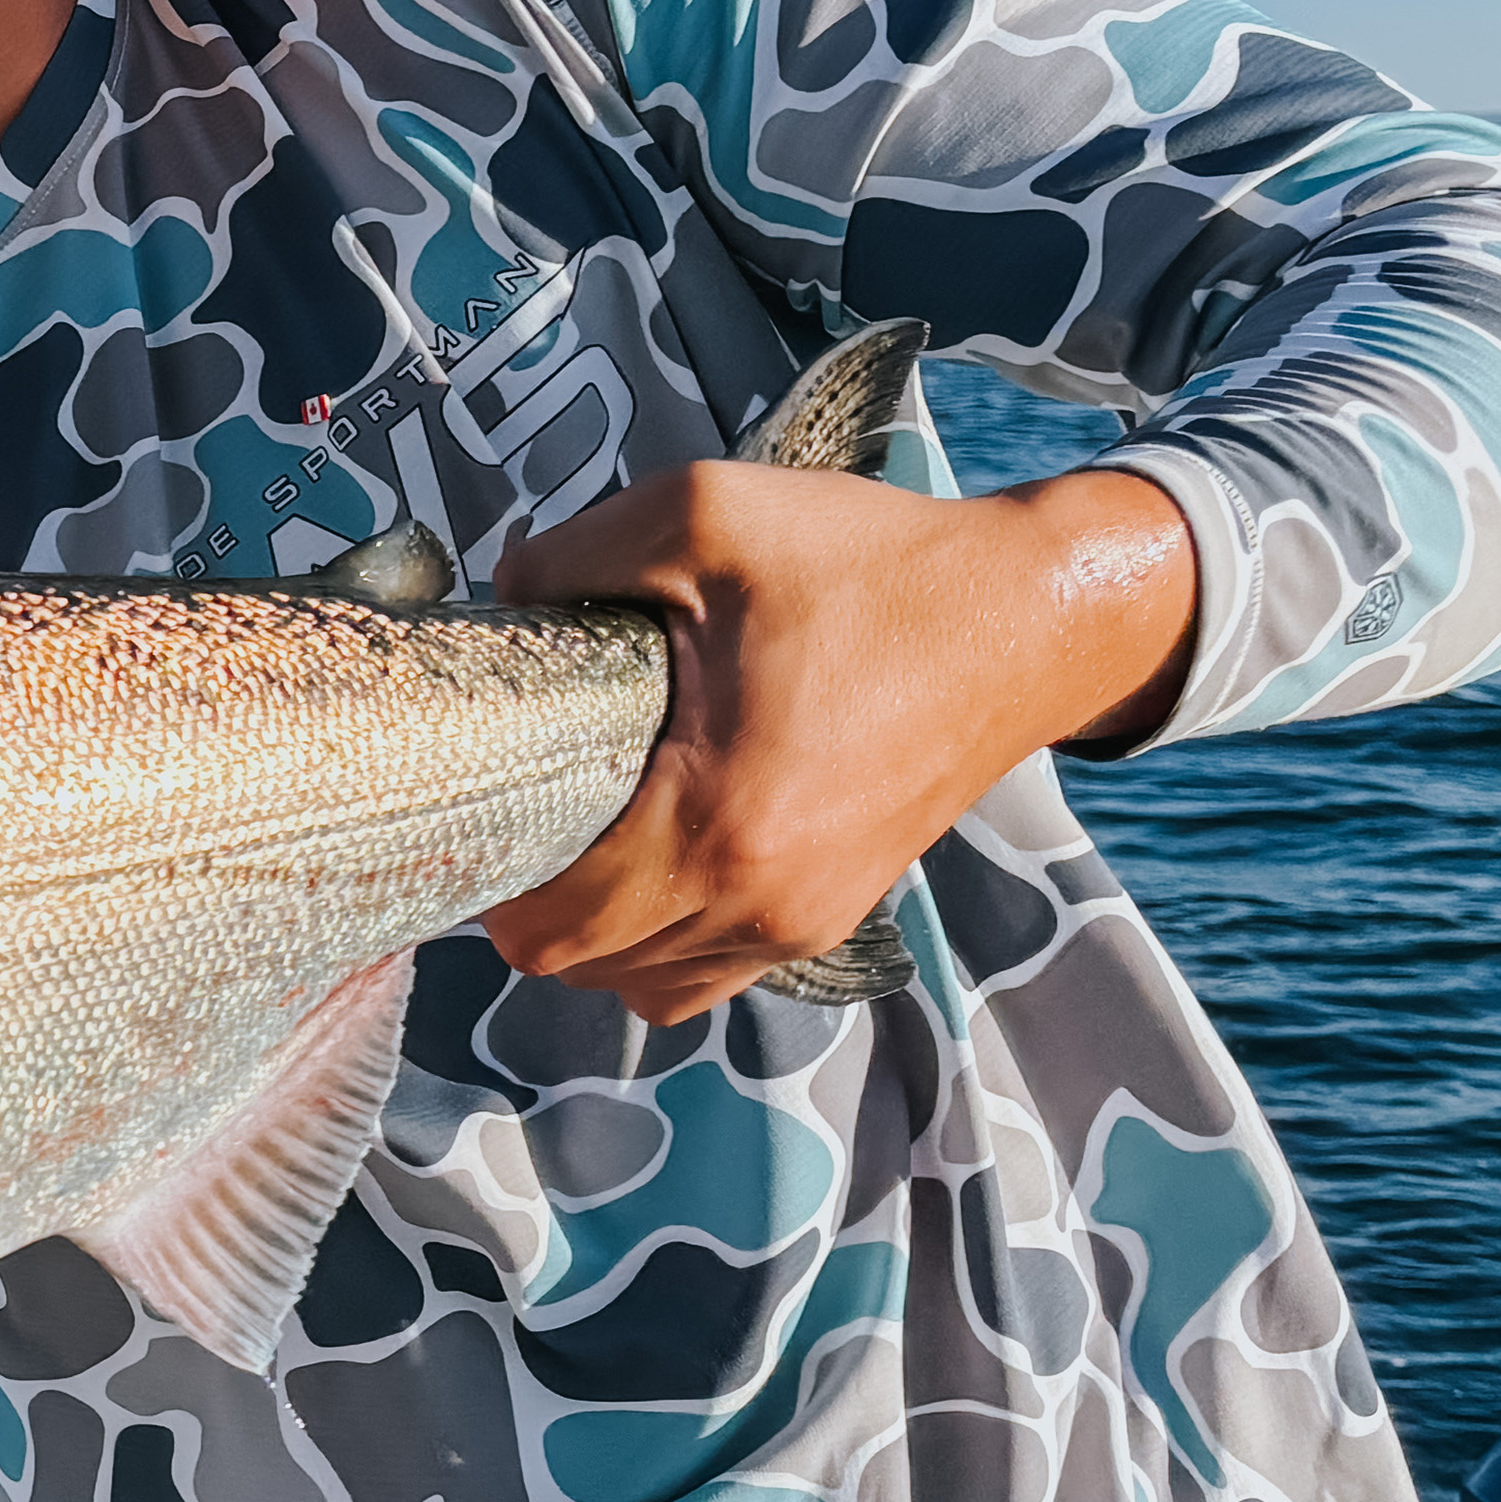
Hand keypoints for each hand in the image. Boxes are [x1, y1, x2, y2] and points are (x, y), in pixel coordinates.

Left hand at [482, 460, 1196, 1024]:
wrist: (1024, 618)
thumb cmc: (869, 565)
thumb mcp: (703, 514)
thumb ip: (573, 557)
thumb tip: (500, 593)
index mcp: (716, 822)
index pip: (551, 925)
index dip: (487, 877)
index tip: (476, 801)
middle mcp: (760, 901)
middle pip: (581, 968)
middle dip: (530, 902)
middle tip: (515, 806)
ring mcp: (804, 922)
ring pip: (646, 987)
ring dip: (594, 932)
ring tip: (579, 835)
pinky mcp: (835, 915)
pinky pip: (711, 973)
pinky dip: (661, 940)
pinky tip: (651, 855)